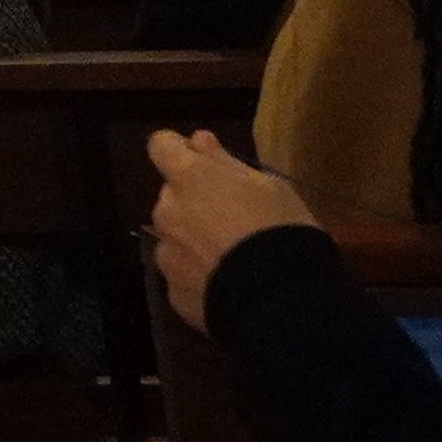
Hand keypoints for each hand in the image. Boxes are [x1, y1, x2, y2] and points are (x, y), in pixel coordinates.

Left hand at [146, 126, 317, 327]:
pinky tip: (227, 283)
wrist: (278, 299)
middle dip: (193, 200)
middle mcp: (167, 210)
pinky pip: (182, 273)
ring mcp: (166, 254)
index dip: (179, 150)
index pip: (161, 145)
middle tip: (232, 217)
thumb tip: (199, 141)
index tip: (202, 161)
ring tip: (231, 257)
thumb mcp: (268, 184)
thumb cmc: (280, 229)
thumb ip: (224, 161)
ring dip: (193, 238)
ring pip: (174, 235)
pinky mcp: (172, 292)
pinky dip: (198, 274)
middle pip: (171, 195)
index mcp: (189, 177)